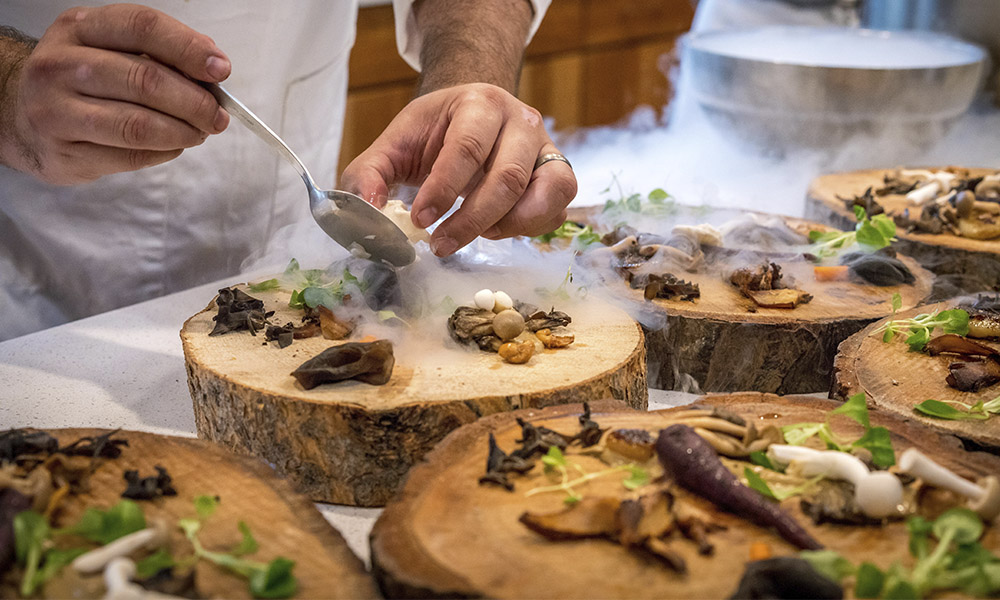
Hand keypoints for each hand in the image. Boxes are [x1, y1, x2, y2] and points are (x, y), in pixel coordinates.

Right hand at [4, 4, 230, 184]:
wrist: (19, 114)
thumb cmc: (81, 79)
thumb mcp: (109, 48)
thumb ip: (158, 52)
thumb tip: (213, 67)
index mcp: (78, 28)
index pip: (142, 27)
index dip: (188, 48)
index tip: (221, 70)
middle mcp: (60, 66)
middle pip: (145, 80)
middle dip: (195, 102)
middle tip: (218, 115)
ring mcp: (56, 111)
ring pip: (138, 125)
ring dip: (183, 131)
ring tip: (200, 132)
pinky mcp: (63, 153)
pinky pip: (130, 156)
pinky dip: (165, 152)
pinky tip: (174, 145)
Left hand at [340, 83, 576, 256]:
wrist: (473, 115)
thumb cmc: (434, 132)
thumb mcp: (394, 144)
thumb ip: (369, 174)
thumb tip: (368, 211)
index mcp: (479, 103)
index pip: (466, 148)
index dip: (443, 189)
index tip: (420, 221)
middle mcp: (521, 121)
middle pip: (507, 177)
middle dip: (472, 220)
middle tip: (441, 245)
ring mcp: (547, 147)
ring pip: (545, 194)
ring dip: (508, 226)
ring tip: (476, 235)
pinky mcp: (559, 174)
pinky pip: (557, 210)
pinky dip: (529, 228)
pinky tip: (497, 229)